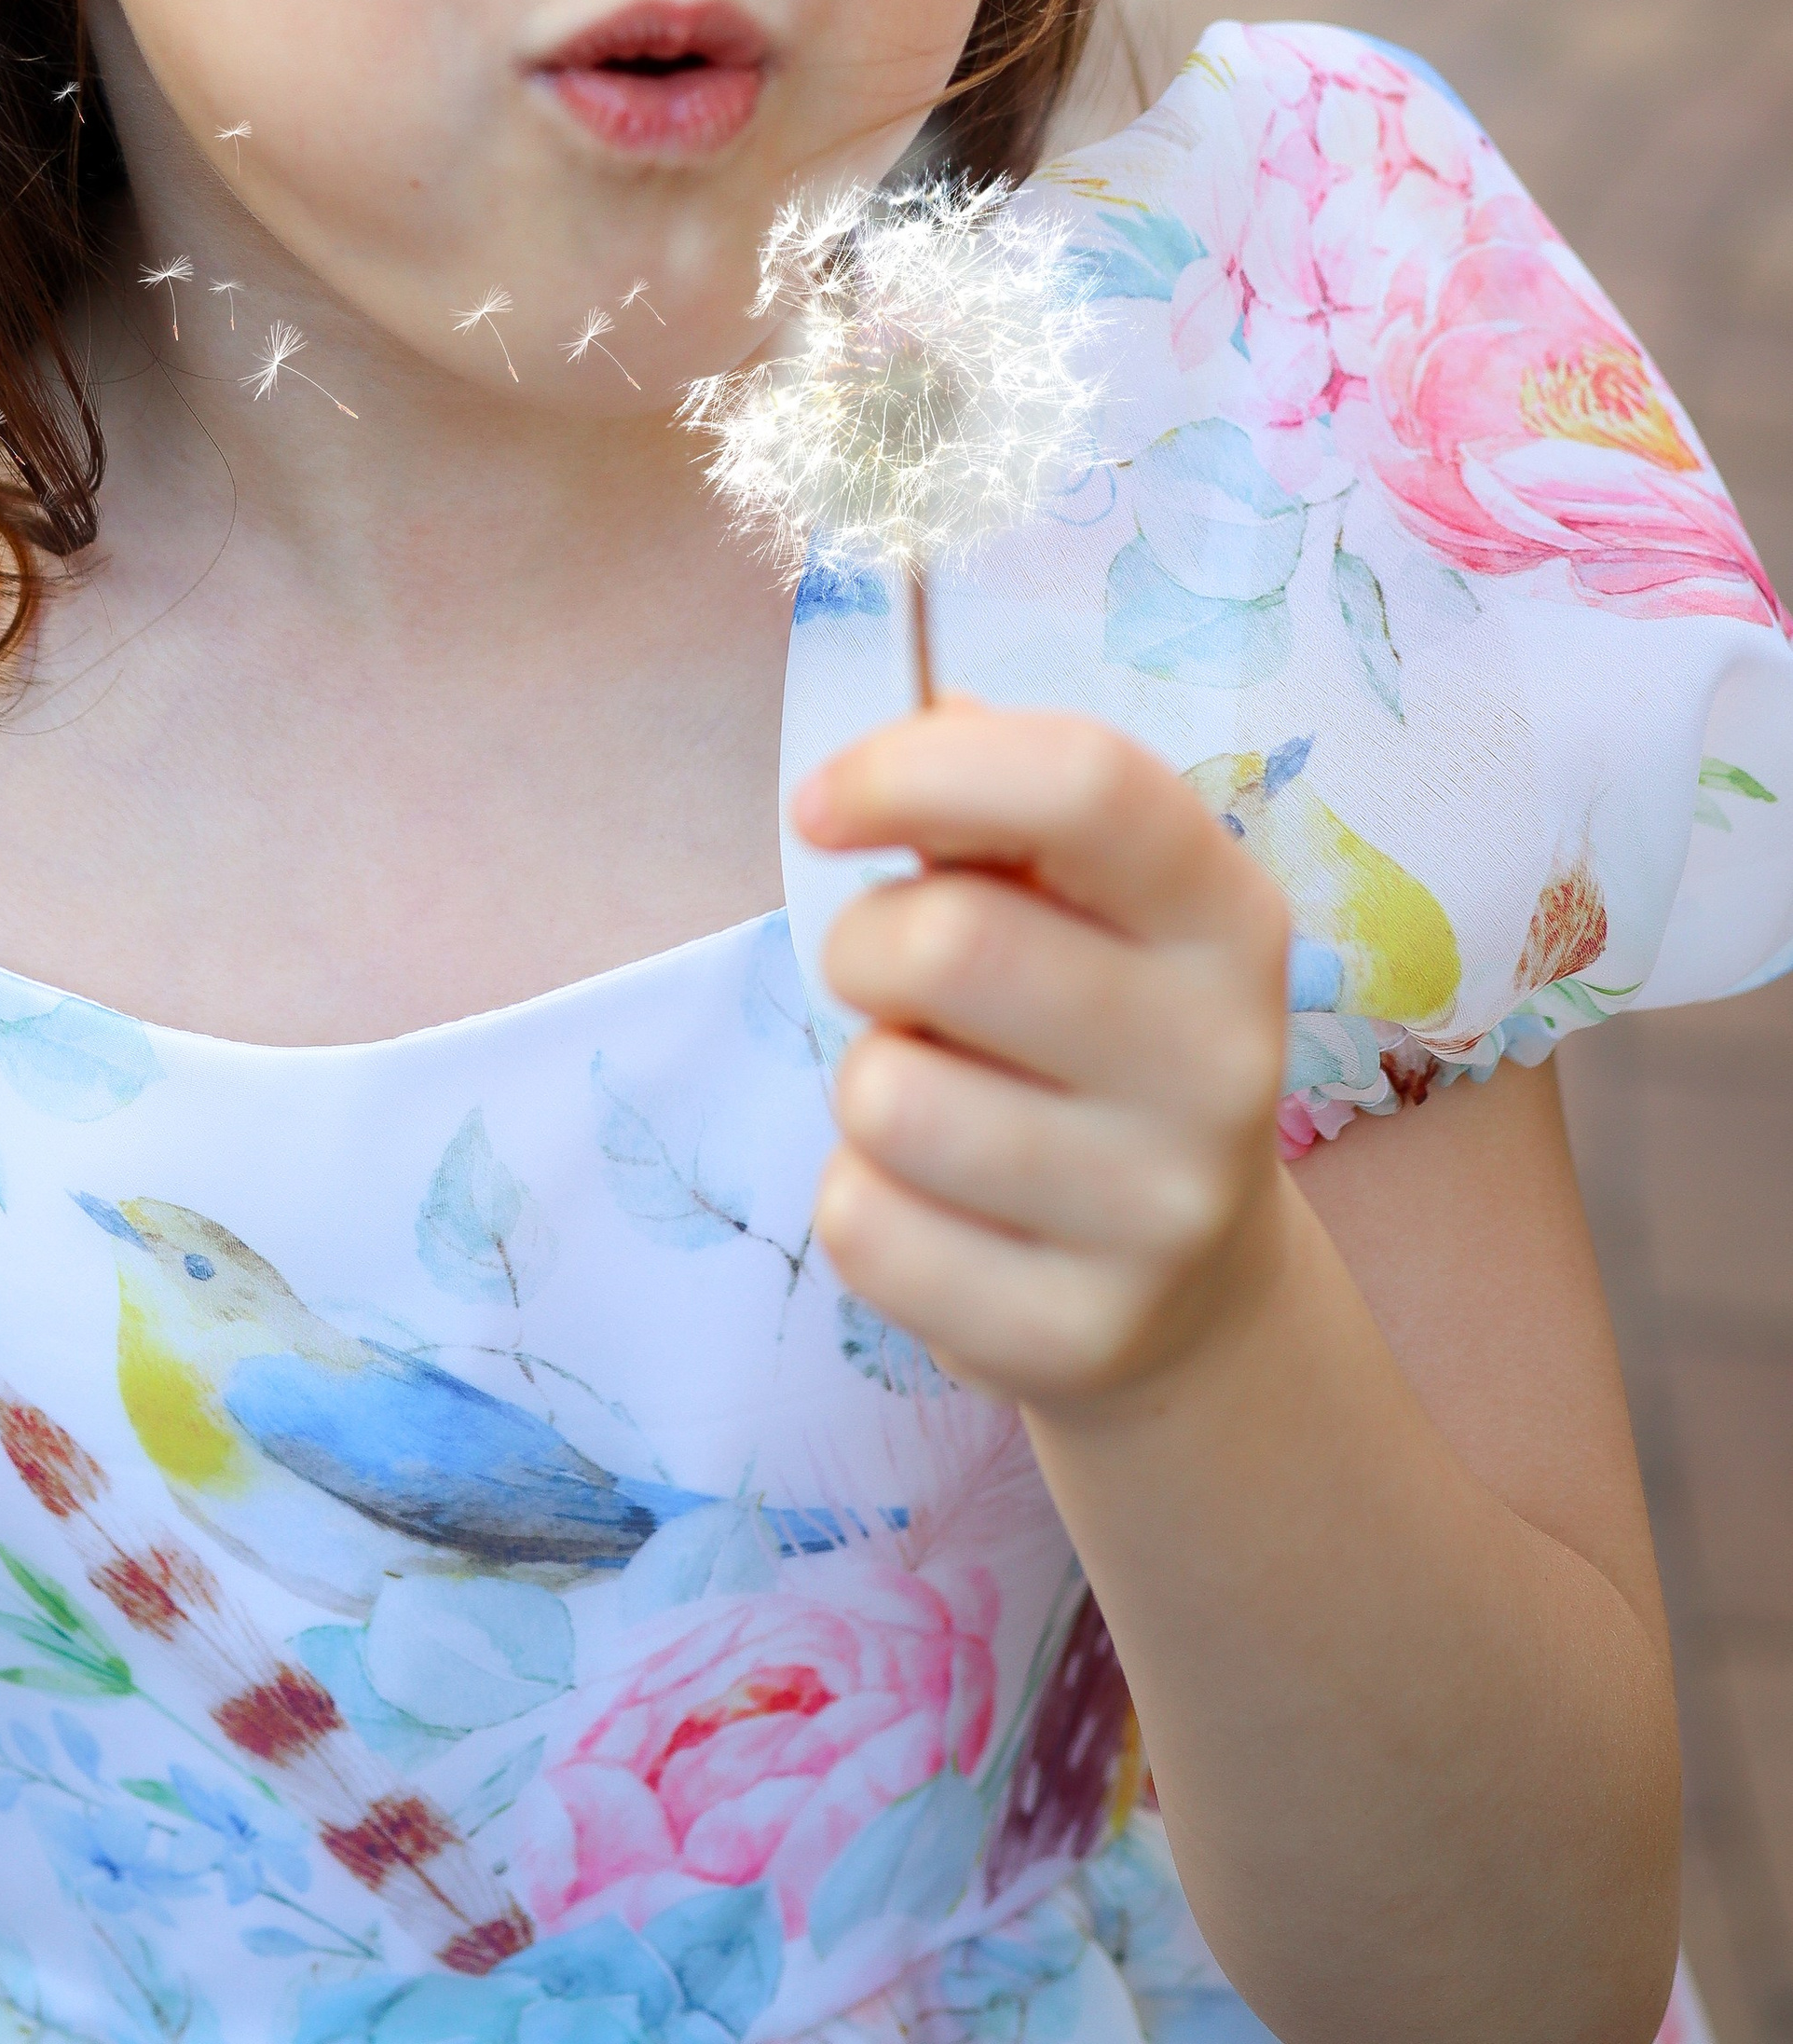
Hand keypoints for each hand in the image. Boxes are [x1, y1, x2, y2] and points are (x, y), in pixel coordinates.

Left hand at [796, 700, 1293, 1417]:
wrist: (1187, 1284)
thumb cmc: (1088, 1033)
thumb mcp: (1078, 904)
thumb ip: (995, 806)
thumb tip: (916, 713)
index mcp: (1224, 912)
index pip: (1084, 783)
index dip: (918, 768)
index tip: (823, 804)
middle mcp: (1224, 1057)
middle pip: (950, 943)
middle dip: (866, 945)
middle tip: (887, 976)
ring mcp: (1163, 1209)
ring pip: (887, 1097)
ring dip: (867, 1083)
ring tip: (939, 1097)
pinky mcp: (1081, 1334)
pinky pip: (866, 1227)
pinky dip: (864, 1202)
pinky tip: (945, 1206)